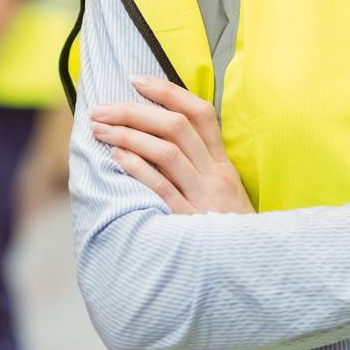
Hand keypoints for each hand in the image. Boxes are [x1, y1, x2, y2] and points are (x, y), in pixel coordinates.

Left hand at [89, 76, 254, 215]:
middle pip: (176, 128)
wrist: (249, 269)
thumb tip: (156, 139)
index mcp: (222, 164)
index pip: (200, 114)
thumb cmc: (227, 230)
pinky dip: (138, 168)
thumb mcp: (225, 193)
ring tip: (100, 130)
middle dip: (135, 112)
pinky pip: (162, 188)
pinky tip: (116, 157)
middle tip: (102, 109)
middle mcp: (215, 175)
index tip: (135, 80)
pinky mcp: (190, 222)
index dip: (167, 93)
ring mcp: (204, 197)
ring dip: (129, 136)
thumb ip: (200, 167)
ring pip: (167, 153)